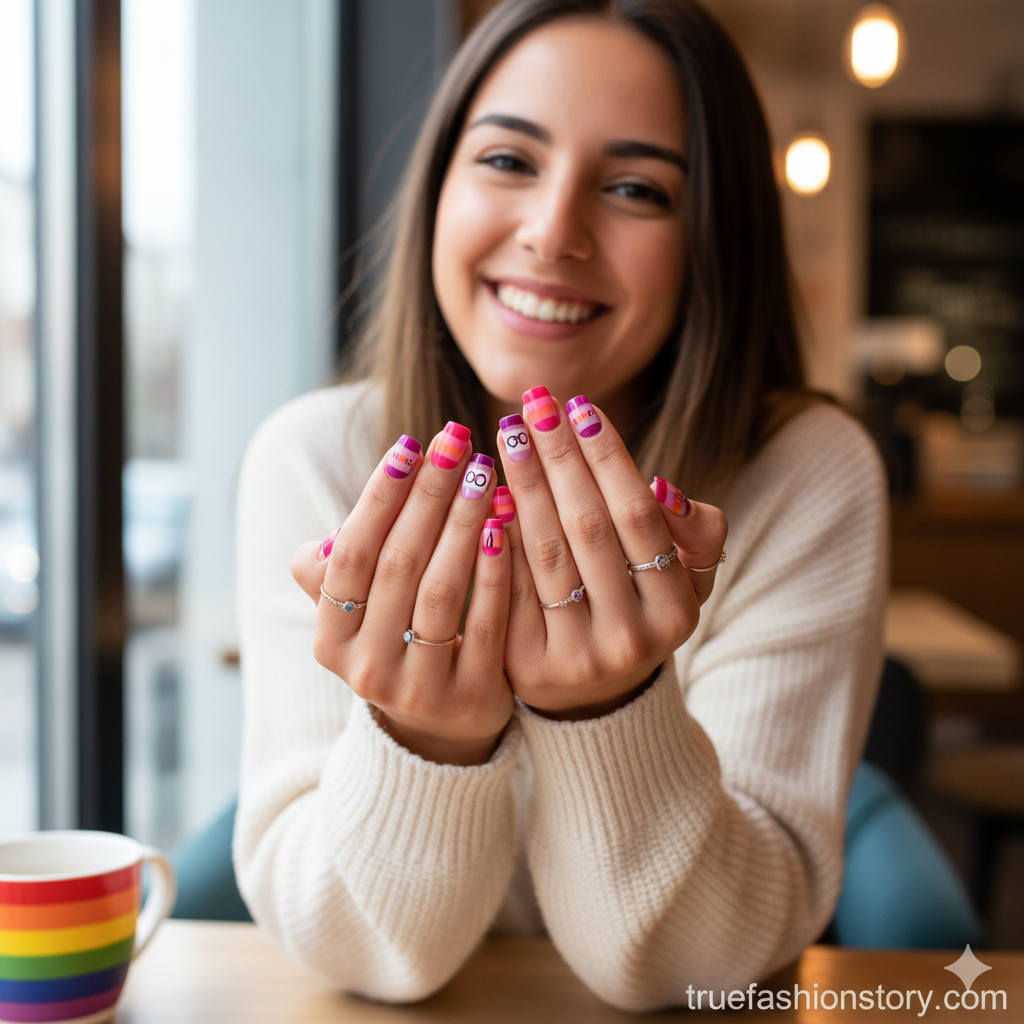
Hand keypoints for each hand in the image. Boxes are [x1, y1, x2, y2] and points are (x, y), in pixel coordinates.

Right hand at [290, 425, 513, 764]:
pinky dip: (494, 571)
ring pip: (440, 590)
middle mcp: (365, 667)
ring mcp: (418, 688)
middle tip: (458, 441)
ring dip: (463, 523)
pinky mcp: (469, 697)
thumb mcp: (358, 613)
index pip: (351, 553)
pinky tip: (506, 525)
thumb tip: (331, 536)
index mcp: (330, 637)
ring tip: (485, 472)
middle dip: (428, 495)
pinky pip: (486, 623)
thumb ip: (337, 572)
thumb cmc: (400, 642)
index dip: (380, 496)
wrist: (442, 728)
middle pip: (397, 564)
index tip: (411, 444)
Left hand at [496, 389, 727, 719]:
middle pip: (588, 527)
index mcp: (676, 610)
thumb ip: (697, 532)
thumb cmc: (642, 609)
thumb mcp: (688, 577)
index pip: (638, 515)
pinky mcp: (526, 664)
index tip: (580, 406)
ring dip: (525, 485)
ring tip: (509, 434)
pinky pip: (510, 584)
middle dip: (559, 458)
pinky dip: (500, 534)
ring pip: (546, 554)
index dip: (608, 457)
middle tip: (533, 404)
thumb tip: (662, 488)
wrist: (596, 695)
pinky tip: (489, 490)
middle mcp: (630, 637)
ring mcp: (577, 655)